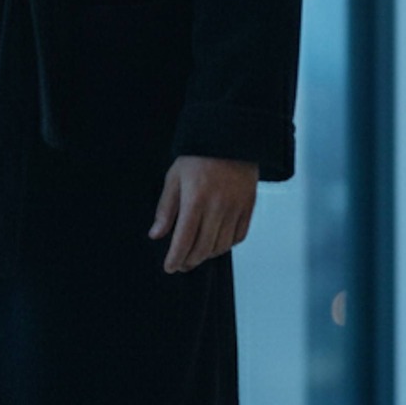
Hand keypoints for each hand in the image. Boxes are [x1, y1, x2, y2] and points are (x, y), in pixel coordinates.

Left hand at [147, 155, 258, 273]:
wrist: (231, 137)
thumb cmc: (198, 157)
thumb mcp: (174, 178)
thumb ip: (166, 209)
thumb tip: (156, 235)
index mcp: (196, 199)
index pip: (184, 239)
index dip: (175, 258)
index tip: (169, 267)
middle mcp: (218, 207)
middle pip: (203, 248)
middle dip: (189, 261)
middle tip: (181, 265)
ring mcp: (236, 208)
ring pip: (221, 245)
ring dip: (207, 256)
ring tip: (196, 255)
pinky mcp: (249, 206)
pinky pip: (239, 236)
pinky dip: (226, 245)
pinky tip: (216, 244)